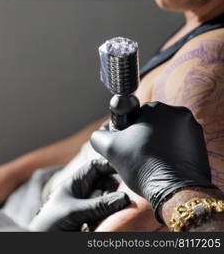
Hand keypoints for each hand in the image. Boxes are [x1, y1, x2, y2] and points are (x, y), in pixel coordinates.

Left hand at [28, 159, 129, 230]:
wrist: (43, 243)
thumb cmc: (50, 223)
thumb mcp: (74, 211)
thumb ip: (98, 205)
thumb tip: (124, 198)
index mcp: (75, 183)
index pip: (95, 166)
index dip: (109, 165)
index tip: (124, 171)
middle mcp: (82, 192)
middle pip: (106, 183)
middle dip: (113, 191)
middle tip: (116, 202)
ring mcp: (87, 206)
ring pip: (107, 200)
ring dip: (110, 206)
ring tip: (104, 215)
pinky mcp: (90, 220)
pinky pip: (105, 214)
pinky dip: (107, 218)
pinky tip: (100, 224)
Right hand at [90, 102, 214, 221]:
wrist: (174, 190)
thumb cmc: (143, 166)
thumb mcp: (111, 149)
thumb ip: (99, 136)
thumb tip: (99, 135)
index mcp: (156, 108)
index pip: (134, 114)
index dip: (127, 130)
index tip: (127, 146)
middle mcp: (178, 112)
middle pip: (151, 122)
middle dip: (143, 135)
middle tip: (137, 154)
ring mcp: (192, 128)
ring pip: (164, 131)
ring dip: (157, 142)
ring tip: (151, 160)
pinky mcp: (200, 143)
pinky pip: (178, 141)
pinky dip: (170, 149)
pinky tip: (164, 162)